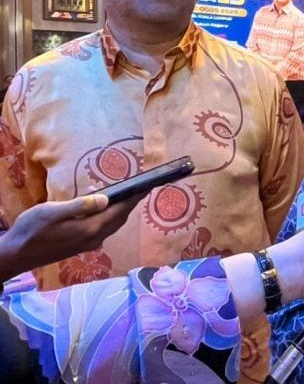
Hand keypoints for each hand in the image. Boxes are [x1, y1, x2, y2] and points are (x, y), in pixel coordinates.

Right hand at [0, 194, 143, 279]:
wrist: (16, 255)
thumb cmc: (31, 230)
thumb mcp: (52, 212)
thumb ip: (80, 205)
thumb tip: (106, 199)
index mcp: (90, 228)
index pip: (120, 210)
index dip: (134, 198)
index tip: (147, 186)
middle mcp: (95, 238)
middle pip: (119, 218)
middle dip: (130, 202)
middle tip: (139, 187)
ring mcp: (89, 244)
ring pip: (111, 224)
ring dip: (117, 209)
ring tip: (118, 192)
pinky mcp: (82, 245)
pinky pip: (102, 228)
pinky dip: (105, 215)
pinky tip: (96, 205)